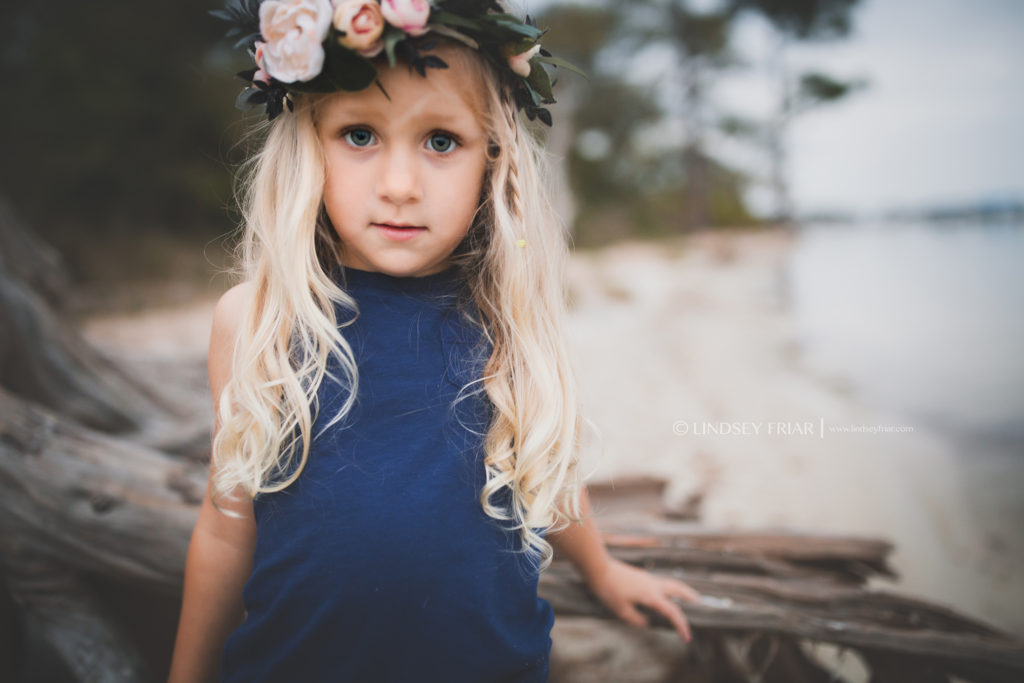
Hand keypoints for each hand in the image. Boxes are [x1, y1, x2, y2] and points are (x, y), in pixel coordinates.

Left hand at [586, 557, 700, 642]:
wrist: (599, 568)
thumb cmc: (609, 589)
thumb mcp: (621, 611)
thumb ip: (637, 619)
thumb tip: (647, 623)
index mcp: (651, 595)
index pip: (672, 611)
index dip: (681, 625)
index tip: (687, 637)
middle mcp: (653, 585)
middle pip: (678, 589)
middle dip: (690, 597)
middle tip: (700, 604)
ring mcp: (648, 578)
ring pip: (671, 583)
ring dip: (681, 590)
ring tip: (687, 597)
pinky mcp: (641, 576)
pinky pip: (661, 582)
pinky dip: (669, 588)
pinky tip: (665, 594)